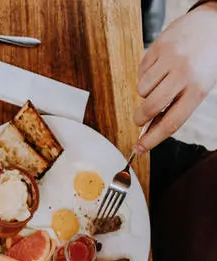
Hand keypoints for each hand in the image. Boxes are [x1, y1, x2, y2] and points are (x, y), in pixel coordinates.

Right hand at [133, 2, 216, 151]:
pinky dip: (145, 74)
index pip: (171, 123)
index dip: (152, 140)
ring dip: (145, 92)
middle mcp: (184, 74)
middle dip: (140, 118)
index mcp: (198, 89)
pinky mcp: (158, 47)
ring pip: (142, 90)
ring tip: (159, 82)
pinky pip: (141, 71)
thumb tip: (150, 128)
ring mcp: (170, 59)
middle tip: (139, 119)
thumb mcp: (200, 85)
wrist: (213, 23)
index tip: (139, 149)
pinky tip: (159, 67)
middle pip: (150, 107)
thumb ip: (177, 106)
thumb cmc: (207, 60)